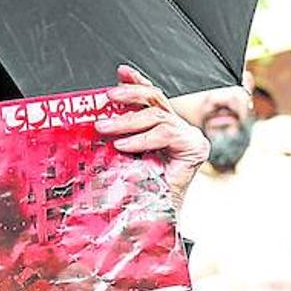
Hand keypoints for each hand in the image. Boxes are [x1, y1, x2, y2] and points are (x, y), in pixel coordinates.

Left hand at [97, 65, 209, 213]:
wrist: (153, 218)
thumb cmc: (138, 191)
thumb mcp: (122, 158)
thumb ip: (117, 137)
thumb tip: (95, 121)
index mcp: (163, 129)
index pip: (151, 98)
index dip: (136, 82)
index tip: (121, 72)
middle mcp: (179, 129)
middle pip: (155, 99)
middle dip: (129, 94)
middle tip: (107, 98)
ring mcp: (189, 137)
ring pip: (156, 115)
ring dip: (126, 121)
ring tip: (104, 127)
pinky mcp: (194, 148)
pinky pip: (165, 133)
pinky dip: (141, 138)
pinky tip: (124, 145)